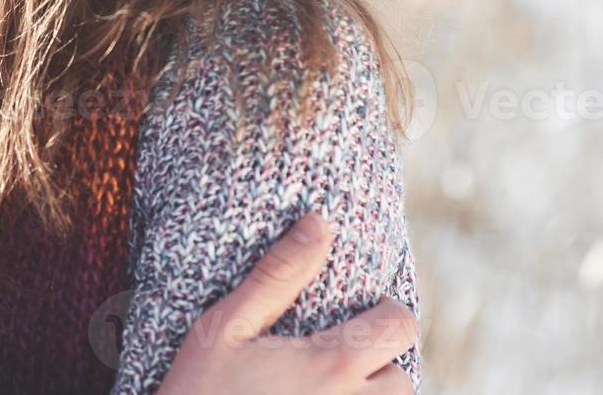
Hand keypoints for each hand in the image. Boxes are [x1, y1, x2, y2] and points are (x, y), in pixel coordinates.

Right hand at [159, 213, 418, 394]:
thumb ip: (276, 276)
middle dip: (380, 361)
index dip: (386, 311)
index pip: (398, 327)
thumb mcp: (227, 326)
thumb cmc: (199, 390)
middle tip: (344, 351)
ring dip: (371, 392)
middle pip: (402, 378)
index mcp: (331, 365)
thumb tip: (318, 224)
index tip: (362, 310)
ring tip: (331, 382)